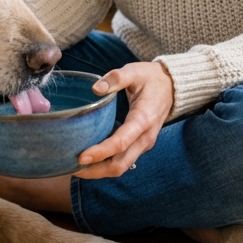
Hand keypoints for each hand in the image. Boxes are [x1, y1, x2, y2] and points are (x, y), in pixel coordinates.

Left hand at [77, 61, 173, 179]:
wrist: (171, 86)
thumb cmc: (150, 78)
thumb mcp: (134, 72)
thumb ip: (115, 78)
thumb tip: (95, 88)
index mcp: (143, 119)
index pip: (121, 143)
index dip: (100, 152)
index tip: (81, 157)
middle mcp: (145, 137)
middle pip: (120, 164)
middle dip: (96, 170)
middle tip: (71, 168)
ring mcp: (143, 144)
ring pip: (121, 166)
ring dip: (99, 171)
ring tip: (75, 168)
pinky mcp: (140, 145)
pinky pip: (123, 161)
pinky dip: (105, 164)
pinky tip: (89, 160)